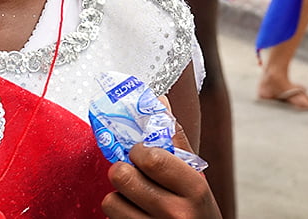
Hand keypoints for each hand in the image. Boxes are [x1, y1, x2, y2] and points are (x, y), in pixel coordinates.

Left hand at [102, 123, 220, 217]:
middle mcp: (175, 213)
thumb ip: (176, 141)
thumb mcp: (195, 178)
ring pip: (110, 200)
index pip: (152, 157)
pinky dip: (118, 214)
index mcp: (194, 189)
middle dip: (123, 169)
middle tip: (132, 172)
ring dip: (118, 196)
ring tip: (135, 197)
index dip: (139, 150)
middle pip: (123, 176)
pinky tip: (134, 213)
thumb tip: (158, 100)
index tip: (141, 153)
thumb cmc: (196, 210)